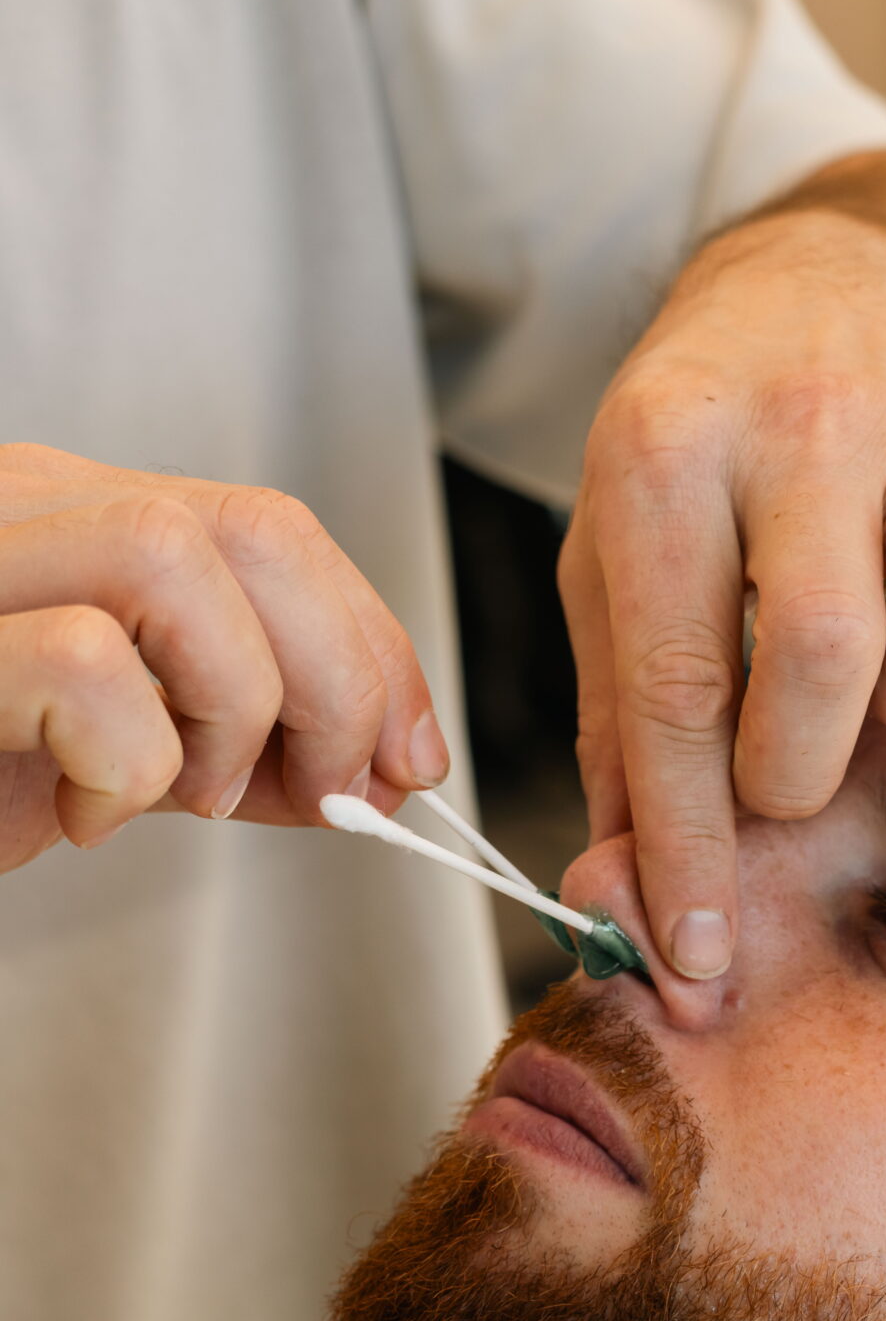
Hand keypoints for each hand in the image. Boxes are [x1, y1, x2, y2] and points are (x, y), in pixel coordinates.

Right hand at [0, 443, 449, 872]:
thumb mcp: (126, 753)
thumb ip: (243, 743)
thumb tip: (385, 770)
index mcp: (76, 516)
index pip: (275, 530)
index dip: (375, 646)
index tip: (411, 760)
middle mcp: (20, 508)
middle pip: (253, 527)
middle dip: (340, 678)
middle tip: (332, 793)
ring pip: (171, 561)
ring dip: (230, 709)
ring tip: (181, 796)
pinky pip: (81, 668)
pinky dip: (125, 765)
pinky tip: (78, 812)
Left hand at [561, 186, 885, 978]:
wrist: (821, 285)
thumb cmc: (703, 461)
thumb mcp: (616, 564)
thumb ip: (617, 731)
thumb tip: (622, 905)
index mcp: (664, 451)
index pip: (676, 684)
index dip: (689, 844)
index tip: (696, 955)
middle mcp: (802, 419)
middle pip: (824, 654)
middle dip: (801, 771)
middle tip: (788, 775)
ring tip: (881, 693)